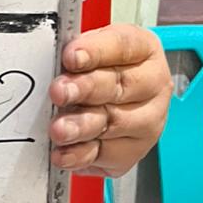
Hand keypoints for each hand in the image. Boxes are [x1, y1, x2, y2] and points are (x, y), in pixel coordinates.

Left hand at [47, 24, 172, 177]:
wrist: (112, 91)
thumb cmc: (98, 65)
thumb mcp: (88, 45)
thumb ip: (74, 51)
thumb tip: (50, 59)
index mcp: (143, 49)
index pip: (123, 46)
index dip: (95, 52)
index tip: (71, 57)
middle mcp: (153, 84)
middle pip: (120, 86)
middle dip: (85, 90)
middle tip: (59, 93)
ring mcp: (148, 120)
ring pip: (116, 124)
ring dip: (82, 127)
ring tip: (59, 129)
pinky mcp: (135, 150)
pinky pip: (109, 156)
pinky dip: (82, 155)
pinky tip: (64, 152)